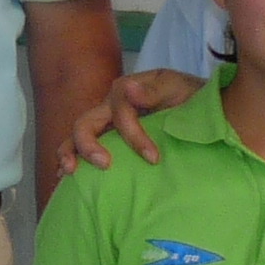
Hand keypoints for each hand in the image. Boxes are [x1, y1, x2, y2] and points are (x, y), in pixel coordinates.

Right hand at [64, 68, 200, 175]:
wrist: (199, 107)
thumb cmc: (189, 97)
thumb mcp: (177, 87)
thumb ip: (154, 89)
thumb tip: (129, 89)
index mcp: (125, 92)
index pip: (120, 113)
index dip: (134, 136)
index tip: (153, 158)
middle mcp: (109, 107)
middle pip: (86, 123)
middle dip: (88, 145)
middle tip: (104, 165)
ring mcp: (105, 124)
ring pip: (77, 136)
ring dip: (70, 153)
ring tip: (69, 172)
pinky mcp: (107, 140)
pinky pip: (81, 148)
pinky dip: (71, 160)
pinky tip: (64, 177)